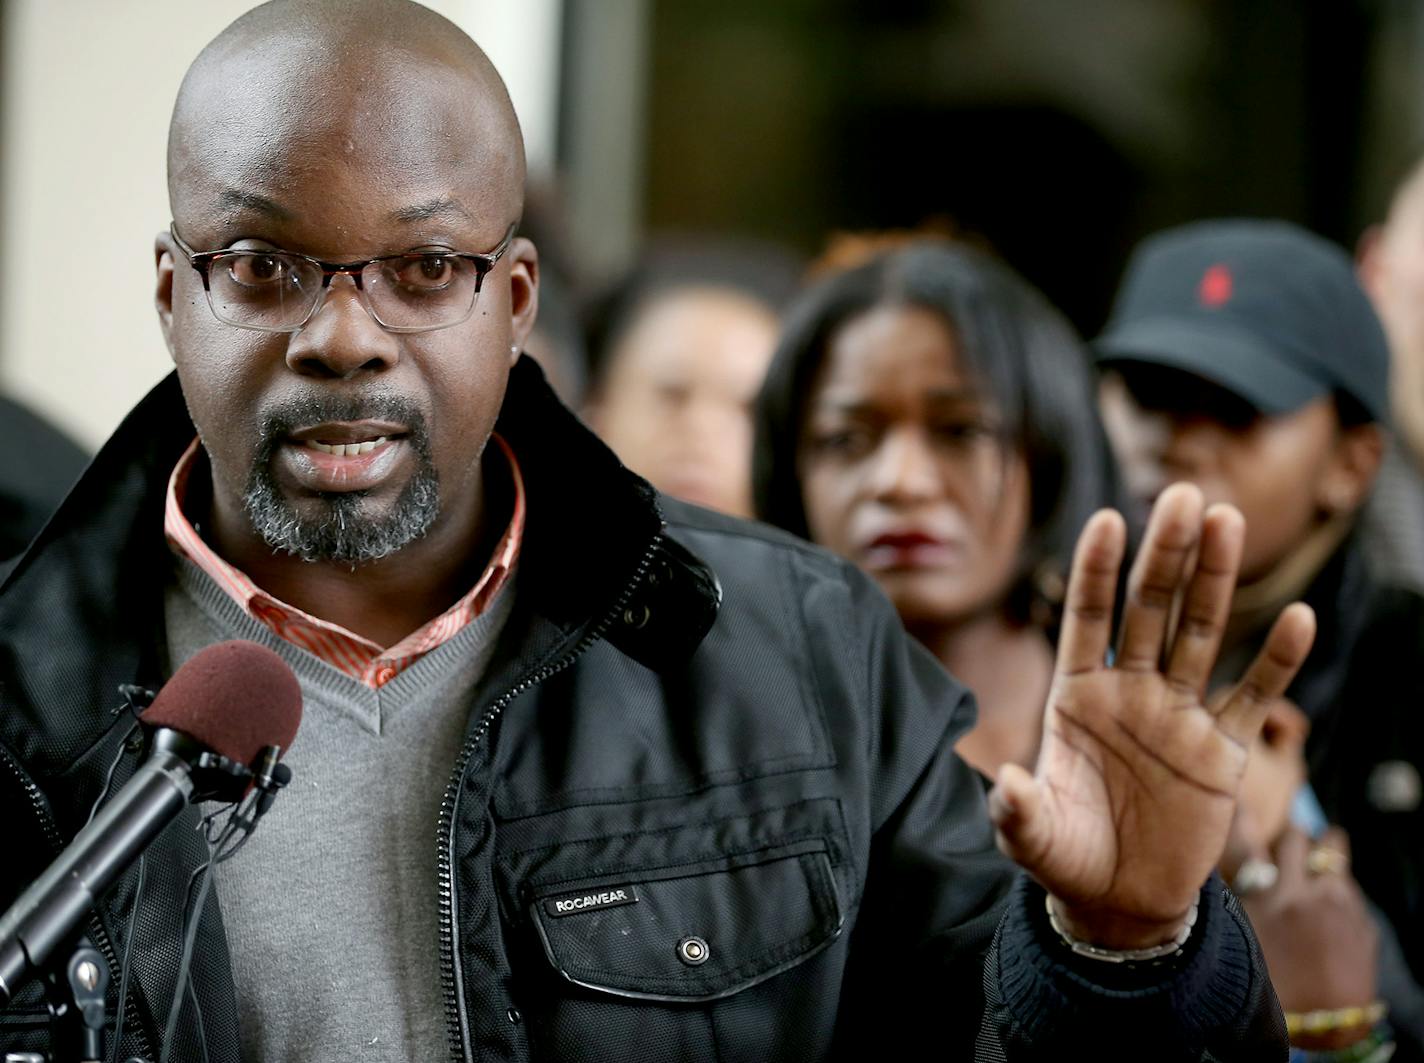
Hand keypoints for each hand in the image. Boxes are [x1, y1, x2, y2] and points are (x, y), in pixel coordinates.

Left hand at [987, 483, 1316, 948]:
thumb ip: (1018, 811)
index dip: (1095, 570)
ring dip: (1216, 580)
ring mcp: (1178, 714)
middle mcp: (1129, 691)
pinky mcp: (1221, 750)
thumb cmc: (1067, 855)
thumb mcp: (1033, 837)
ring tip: (1228, 521)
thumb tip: (1003, 786)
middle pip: (1150, 610)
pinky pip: (1252, 697)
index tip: (1107, 518)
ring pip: (1201, 635)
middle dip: (1166, 554)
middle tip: (1184, 494)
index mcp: (1076, 696)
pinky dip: (1275, 662)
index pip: (1085, 618)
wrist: (1120, 900)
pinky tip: (1297, 618)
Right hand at [1241, 828, 1377, 1049]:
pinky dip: (1341, 899)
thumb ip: (1246, 889)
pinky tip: (1329, 920)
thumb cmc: (1269, 976)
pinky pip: (1353, 899)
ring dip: (1328, 870)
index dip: (1283, 835)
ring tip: (1314, 890)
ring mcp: (1349, 908)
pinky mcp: (1367, 927)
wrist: (1319, 1020)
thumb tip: (1248, 863)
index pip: (1290, 837)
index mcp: (1284, 890)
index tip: (1277, 840)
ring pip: (1344, 869)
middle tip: (1300, 854)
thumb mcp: (1243, 926)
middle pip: (1327, 841)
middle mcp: (1320, 891)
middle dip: (1313, 842)